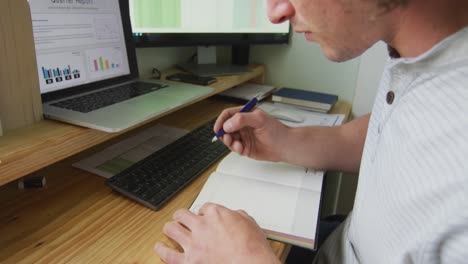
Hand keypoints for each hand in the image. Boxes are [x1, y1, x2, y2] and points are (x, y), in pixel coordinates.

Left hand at [155, 203, 279, 263]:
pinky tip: (159, 247)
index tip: (204, 216)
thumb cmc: (253, 249)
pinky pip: (168, 254)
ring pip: (171, 229)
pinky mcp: (188, 261)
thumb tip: (235, 215)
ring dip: (170, 227)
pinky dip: (161, 249)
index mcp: (216, 213)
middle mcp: (201, 225)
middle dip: (182, 216)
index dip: (204, 212)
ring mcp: (193, 243)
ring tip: (169, 229)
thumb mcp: (250, 223)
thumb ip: (238, 216)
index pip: (204, 208)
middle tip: (182, 218)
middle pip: (183, 214)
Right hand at [213, 107, 288, 161]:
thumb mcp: (259, 120)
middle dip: (224, 133)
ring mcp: (244, 137)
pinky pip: (235, 148)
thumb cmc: (277, 131)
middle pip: (226, 128)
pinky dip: (235, 149)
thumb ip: (242, 119)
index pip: (228, 115)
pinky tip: (241, 148)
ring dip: (229, 142)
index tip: (218, 128)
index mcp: (246, 115)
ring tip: (236, 144)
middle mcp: (244, 125)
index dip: (221, 121)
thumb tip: (227, 124)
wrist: (285, 147)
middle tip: (226, 137)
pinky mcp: (246, 148)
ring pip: (229, 139)